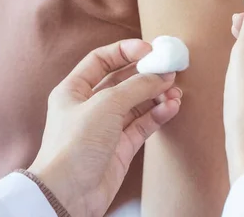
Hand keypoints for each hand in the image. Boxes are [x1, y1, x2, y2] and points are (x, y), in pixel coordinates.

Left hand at [28, 39, 182, 216]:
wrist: (68, 194)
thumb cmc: (74, 145)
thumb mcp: (105, 105)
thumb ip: (136, 86)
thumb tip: (162, 74)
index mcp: (73, 90)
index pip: (101, 60)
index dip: (126, 51)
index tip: (150, 49)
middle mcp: (89, 106)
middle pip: (123, 81)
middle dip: (147, 74)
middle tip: (170, 69)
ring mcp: (106, 127)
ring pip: (136, 103)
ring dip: (156, 95)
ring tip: (175, 91)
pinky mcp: (120, 147)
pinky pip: (142, 124)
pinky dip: (157, 114)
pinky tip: (171, 107)